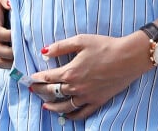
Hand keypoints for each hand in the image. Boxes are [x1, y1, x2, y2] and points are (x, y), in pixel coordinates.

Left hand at [30, 31, 152, 120]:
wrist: (128, 57)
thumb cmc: (105, 45)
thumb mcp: (81, 40)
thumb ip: (61, 46)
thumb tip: (44, 51)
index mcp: (70, 72)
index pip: (47, 77)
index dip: (36, 78)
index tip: (29, 78)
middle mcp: (76, 87)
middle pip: (53, 92)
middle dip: (41, 91)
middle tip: (33, 90)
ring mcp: (87, 96)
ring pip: (64, 106)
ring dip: (52, 106)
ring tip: (45, 105)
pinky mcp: (98, 101)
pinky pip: (81, 114)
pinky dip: (71, 116)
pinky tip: (66, 115)